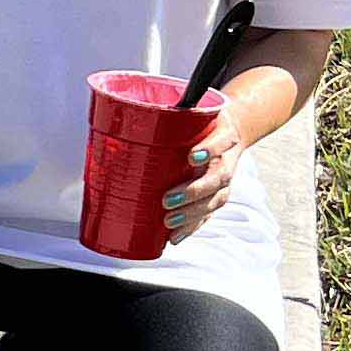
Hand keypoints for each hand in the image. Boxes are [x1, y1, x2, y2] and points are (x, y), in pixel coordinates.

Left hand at [164, 117, 249, 240]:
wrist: (229, 133)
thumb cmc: (200, 125)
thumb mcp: (191, 114)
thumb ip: (166, 118)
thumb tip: (121, 119)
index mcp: (223, 134)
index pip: (222, 140)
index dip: (210, 149)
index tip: (192, 156)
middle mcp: (227, 159)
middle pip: (218, 178)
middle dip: (193, 191)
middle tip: (166, 200)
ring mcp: (224, 179)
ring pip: (215, 199)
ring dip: (191, 214)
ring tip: (169, 222)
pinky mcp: (218, 195)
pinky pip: (208, 214)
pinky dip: (192, 226)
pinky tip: (174, 236)